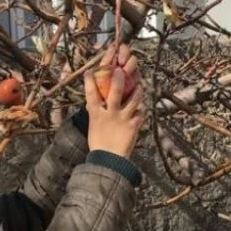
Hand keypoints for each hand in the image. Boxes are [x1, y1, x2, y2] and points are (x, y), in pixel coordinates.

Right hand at [84, 43, 143, 158]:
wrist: (110, 161)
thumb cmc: (99, 144)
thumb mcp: (94, 126)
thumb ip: (97, 113)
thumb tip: (94, 104)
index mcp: (97, 115)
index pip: (91, 95)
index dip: (89, 82)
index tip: (89, 72)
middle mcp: (110, 114)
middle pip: (115, 92)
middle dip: (118, 79)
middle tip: (121, 69)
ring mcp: (123, 119)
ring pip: (133, 100)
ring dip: (137, 90)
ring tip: (139, 84)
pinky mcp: (134, 126)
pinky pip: (140, 113)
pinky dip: (141, 109)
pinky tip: (142, 107)